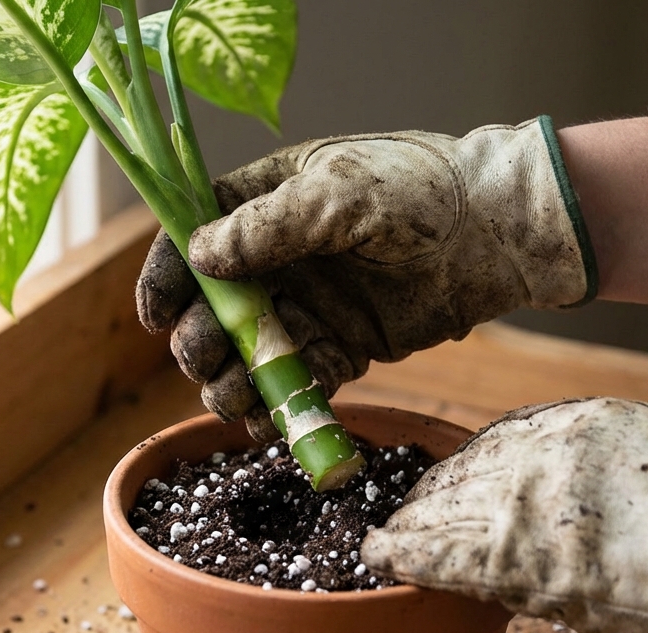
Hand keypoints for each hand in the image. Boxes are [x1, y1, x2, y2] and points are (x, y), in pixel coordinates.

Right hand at [137, 117, 595, 438]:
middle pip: (210, 307)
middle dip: (198, 339)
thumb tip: (201, 256)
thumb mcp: (338, 194)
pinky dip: (277, 406)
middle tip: (206, 359)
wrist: (493, 236)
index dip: (166, 277)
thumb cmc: (419, 192)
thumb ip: (268, 227)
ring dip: (231, 381)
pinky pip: (294, 381)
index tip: (154, 317)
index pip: (192, 238)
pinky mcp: (340, 345)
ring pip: (247, 353)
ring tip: (236, 401)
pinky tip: (267, 425)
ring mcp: (307, 304)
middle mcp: (276, 257)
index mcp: (263, 201)